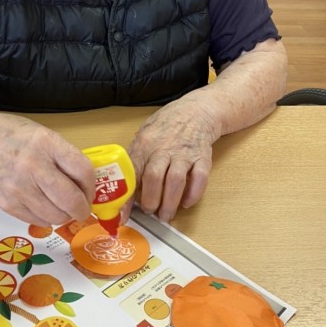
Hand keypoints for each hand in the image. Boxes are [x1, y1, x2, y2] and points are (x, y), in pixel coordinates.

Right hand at [0, 116, 95, 225]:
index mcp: (46, 143)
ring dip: (65, 215)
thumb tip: (86, 186)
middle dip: (82, 208)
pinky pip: (37, 221)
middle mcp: (32, 166)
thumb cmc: (12, 135)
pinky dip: (46, 218)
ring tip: (63, 207)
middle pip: (70, 199)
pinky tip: (44, 206)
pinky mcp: (6, 204)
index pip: (82, 170)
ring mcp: (17, 187)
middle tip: (83, 208)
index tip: (90, 190)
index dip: (92, 185)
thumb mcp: (44, 135)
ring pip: (55, 216)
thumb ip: (64, 157)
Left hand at [128, 96, 213, 222]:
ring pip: (175, 181)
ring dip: (170, 203)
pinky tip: (186, 202)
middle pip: (154, 178)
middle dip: (151, 202)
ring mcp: (184, 153)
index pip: (132, 173)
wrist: (195, 110)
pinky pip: (200, 178)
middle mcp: (164, 148)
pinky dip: (193, 194)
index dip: (127, 197)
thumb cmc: (165, 126)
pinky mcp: (202, 157)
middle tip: (150, 213)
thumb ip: (136, 159)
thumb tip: (122, 189)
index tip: (123, 215)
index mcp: (144, 144)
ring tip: (166, 215)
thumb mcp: (144, 136)